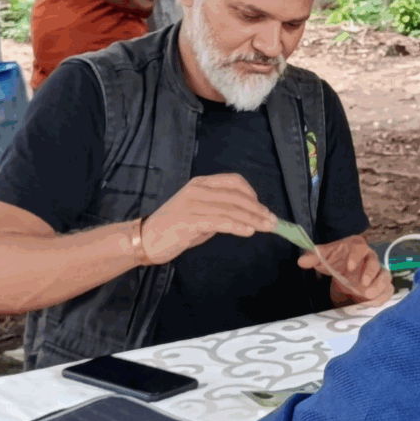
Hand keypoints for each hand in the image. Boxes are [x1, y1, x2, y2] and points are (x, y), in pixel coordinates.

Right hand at [139, 174, 277, 264]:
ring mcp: (192, 204)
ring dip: (253, 219)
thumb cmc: (175, 228)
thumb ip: (221, 210)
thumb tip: (249, 216)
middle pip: (236, 197)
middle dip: (258, 210)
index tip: (263, 208)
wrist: (146, 239)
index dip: (252, 194)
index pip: (234, 181)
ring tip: (266, 228)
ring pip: (231, 210)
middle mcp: (197, 190)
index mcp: (201, 183)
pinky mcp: (189, 220)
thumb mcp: (201, 213)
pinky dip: (237, 226)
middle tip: (273, 221)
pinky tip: (249, 231)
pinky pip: (220, 222)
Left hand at [298, 235, 393, 306]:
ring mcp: (378, 273)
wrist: (346, 269)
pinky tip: (372, 304)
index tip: (348, 267)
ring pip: (385, 277)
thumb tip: (301, 260)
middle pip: (375, 264)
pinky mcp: (381, 286)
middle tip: (363, 285)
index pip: (360, 249)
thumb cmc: (337, 260)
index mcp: (358, 249)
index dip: (356, 257)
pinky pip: (387, 290)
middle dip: (371, 273)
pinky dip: (382, 297)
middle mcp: (371, 260)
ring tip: (368, 296)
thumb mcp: (325, 257)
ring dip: (379, 286)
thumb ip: (314, 257)